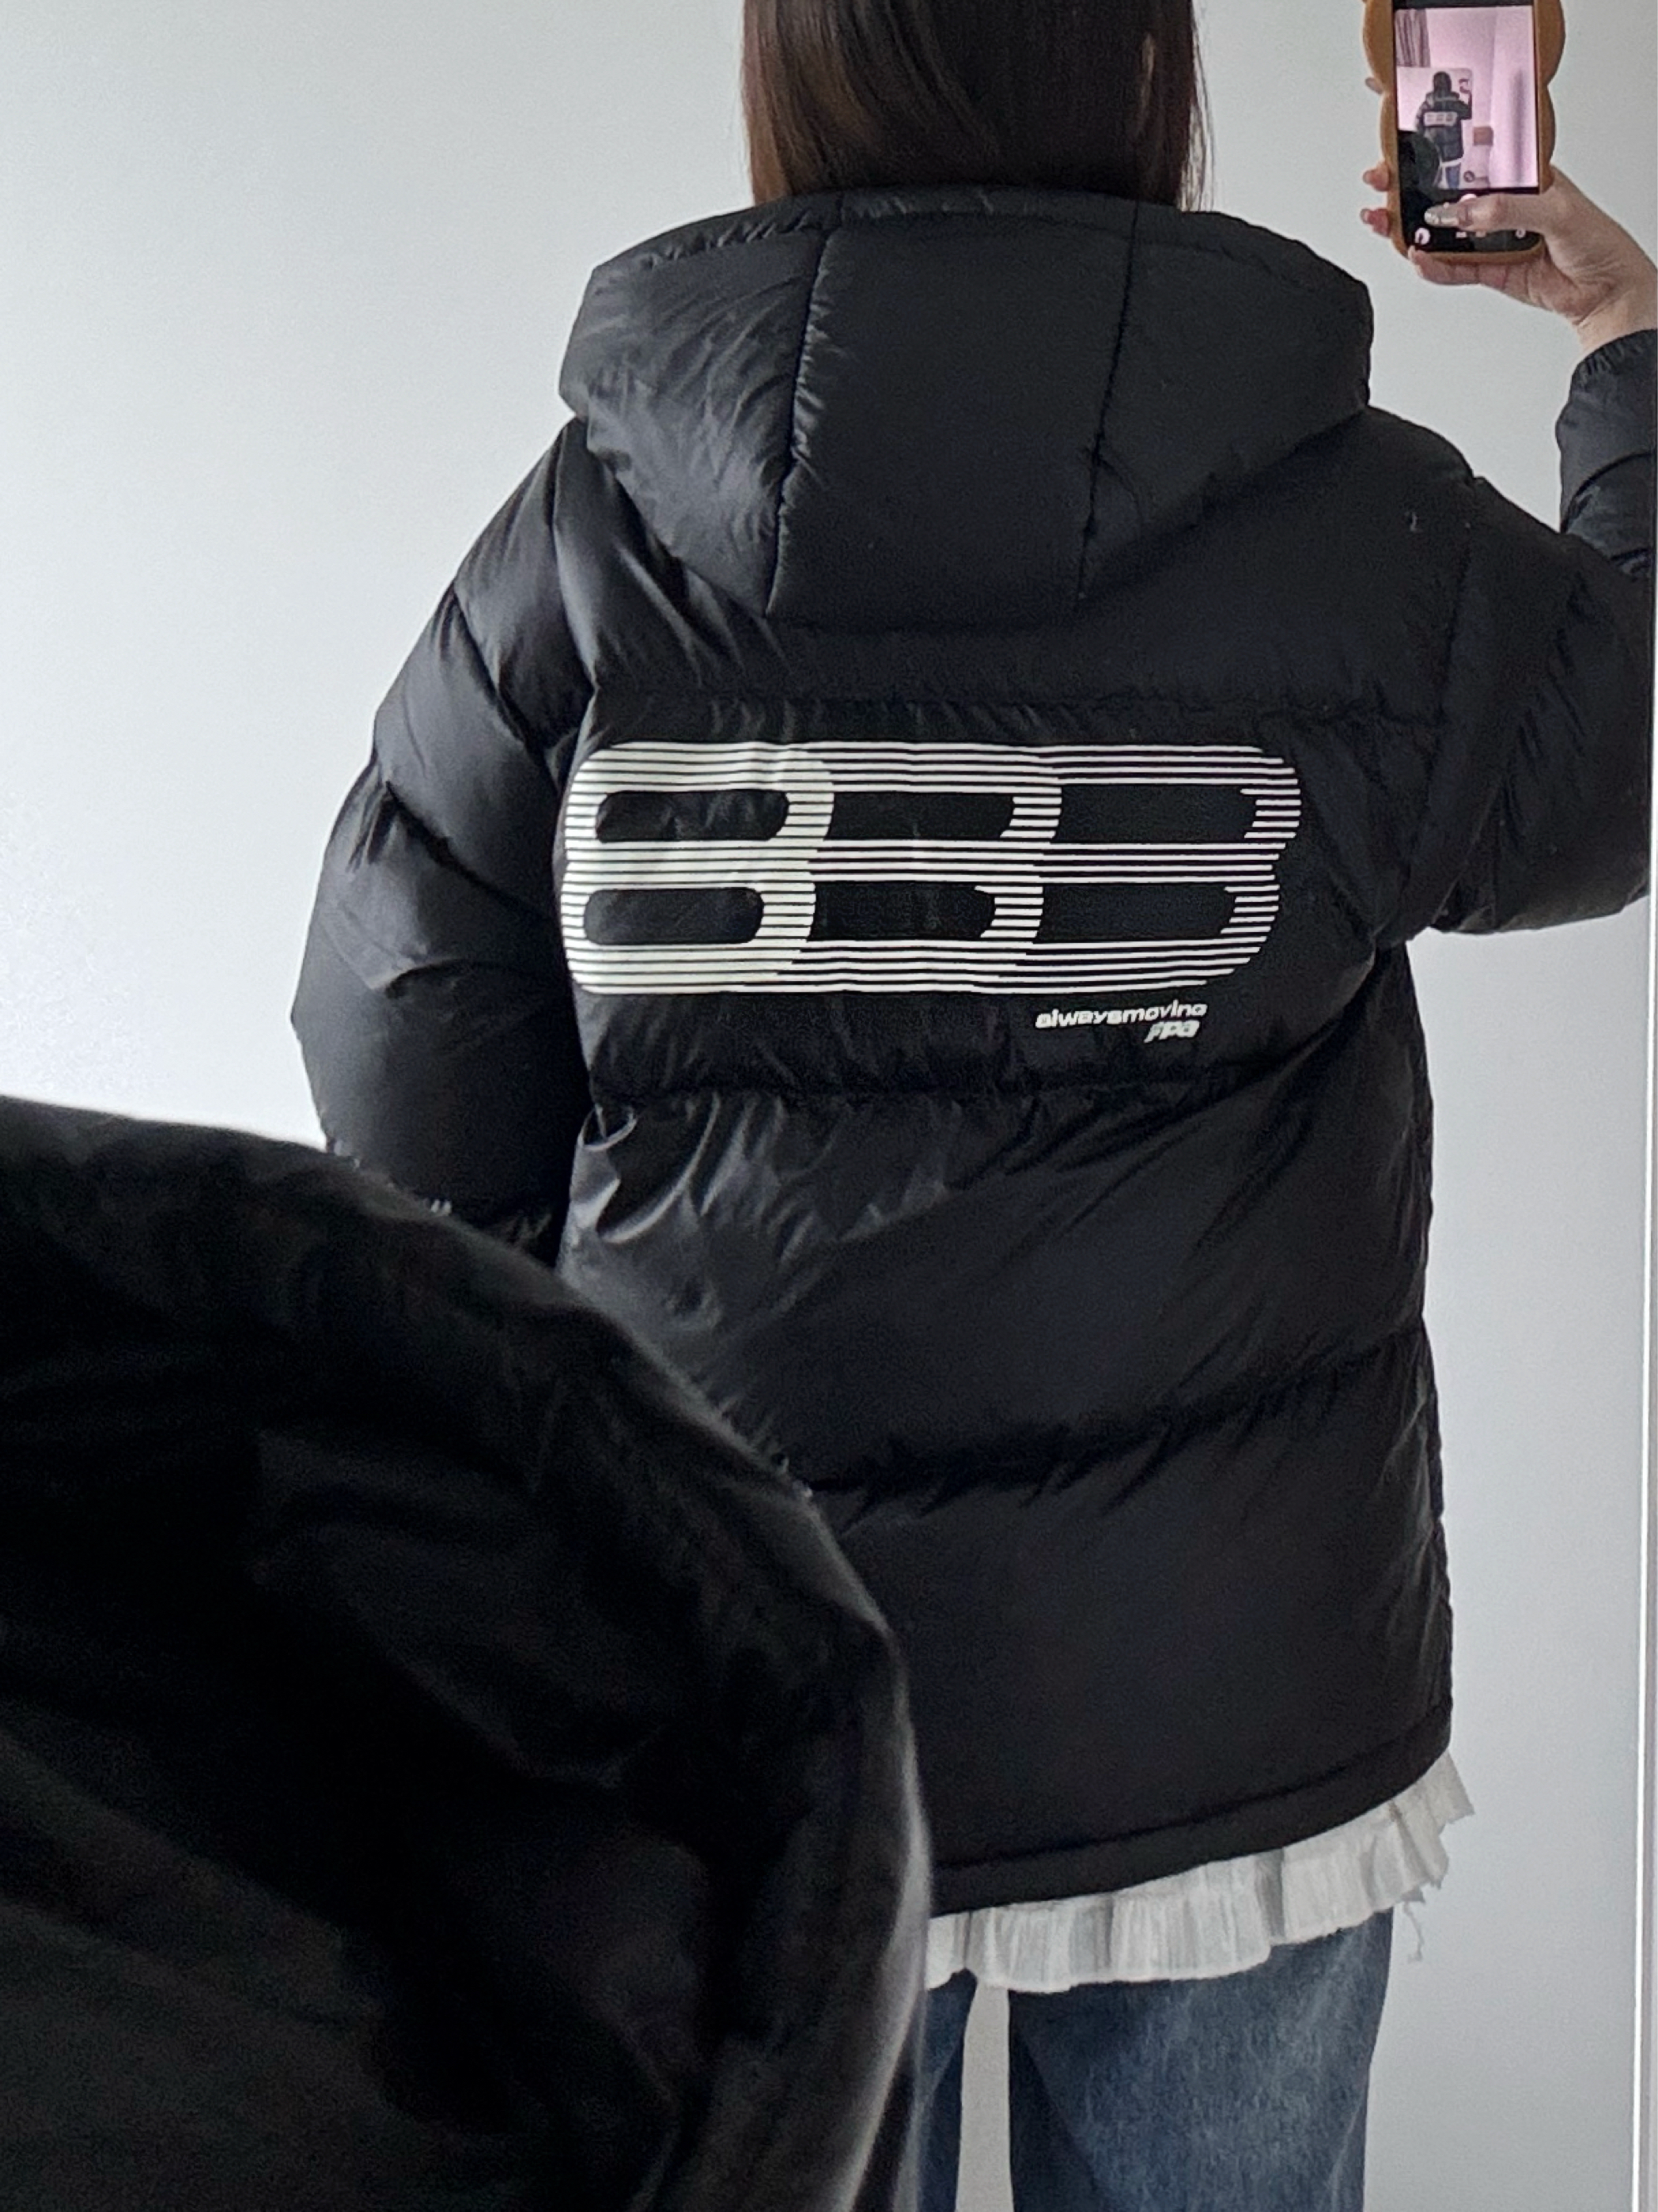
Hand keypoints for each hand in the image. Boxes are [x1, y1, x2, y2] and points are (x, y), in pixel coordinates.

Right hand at [1361, 128, 1655, 354]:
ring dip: (1412, 229)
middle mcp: (1502, 204)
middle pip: (1447, 193)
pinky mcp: (1488, 269)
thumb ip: (1508, 209)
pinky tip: (1418, 258)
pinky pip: (1452, 268)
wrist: (1605, 292)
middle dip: (1410, 187)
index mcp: (1521, 175)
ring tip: (1385, 223)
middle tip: (1382, 183)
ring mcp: (1492, 237)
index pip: (1475, 154)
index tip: (1409, 138)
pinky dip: (1433, 267)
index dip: (1442, 145)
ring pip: (1443, 231)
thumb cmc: (1597, 241)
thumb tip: (1465, 211)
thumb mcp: (1557, 211)